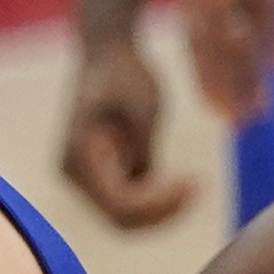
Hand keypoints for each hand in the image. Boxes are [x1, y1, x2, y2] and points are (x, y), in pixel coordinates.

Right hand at [62, 38, 200, 229]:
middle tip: (199, 189)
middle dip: (162, 212)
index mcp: (79, 156)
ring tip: (195, 183)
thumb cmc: (126, 72)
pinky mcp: (100, 178)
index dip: (159, 204)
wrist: (108, 54)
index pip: (121, 204)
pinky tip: (183, 180)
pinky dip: (158, 201)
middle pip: (121, 219)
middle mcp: (74, 174)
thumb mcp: (144, 103)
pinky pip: (129, 205)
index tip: (194, 182)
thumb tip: (147, 181)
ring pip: (126, 217)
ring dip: (162, 209)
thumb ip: (144, 145)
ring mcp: (84, 179)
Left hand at [177, 0, 273, 124]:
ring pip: (235, 36)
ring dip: (246, 75)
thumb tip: (264, 41)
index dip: (207, 75)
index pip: (197, 38)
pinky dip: (272, 40)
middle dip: (222, 85)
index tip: (219, 108)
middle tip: (234, 121)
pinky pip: (264, 11)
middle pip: (210, 45)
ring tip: (259, 110)